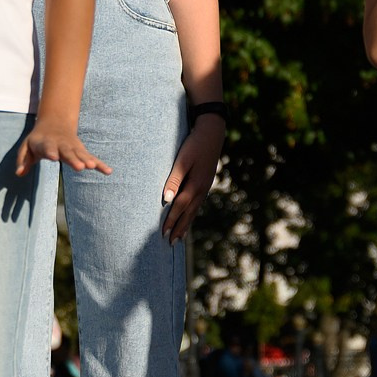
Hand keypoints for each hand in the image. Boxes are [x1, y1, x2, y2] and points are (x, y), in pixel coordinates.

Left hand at [17, 114, 110, 176]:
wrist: (55, 122)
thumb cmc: (38, 140)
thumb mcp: (27, 147)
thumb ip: (23, 160)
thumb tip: (19, 174)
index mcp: (46, 143)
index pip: (48, 148)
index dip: (51, 152)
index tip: (53, 157)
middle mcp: (61, 145)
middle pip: (68, 152)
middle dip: (73, 159)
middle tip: (80, 167)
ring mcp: (73, 147)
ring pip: (81, 154)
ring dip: (87, 160)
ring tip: (92, 167)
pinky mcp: (81, 151)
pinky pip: (91, 158)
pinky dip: (100, 164)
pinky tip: (108, 172)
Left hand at [160, 115, 225, 240]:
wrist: (212, 133)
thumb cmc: (194, 145)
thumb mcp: (182, 160)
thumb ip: (174, 180)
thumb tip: (167, 199)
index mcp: (196, 184)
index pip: (180, 206)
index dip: (171, 220)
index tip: (163, 233)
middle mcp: (202, 189)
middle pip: (189, 213)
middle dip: (180, 228)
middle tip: (171, 243)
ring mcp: (206, 186)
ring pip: (195, 209)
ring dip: (186, 223)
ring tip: (180, 236)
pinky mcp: (206, 182)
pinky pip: (198, 203)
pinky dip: (192, 213)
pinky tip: (189, 216)